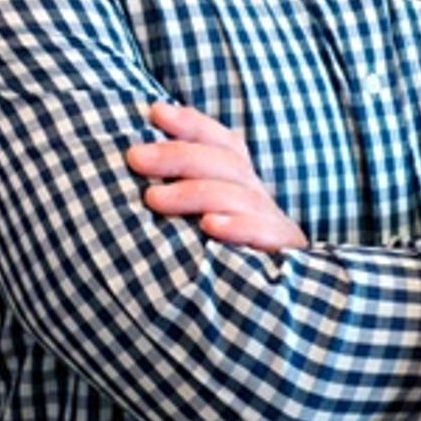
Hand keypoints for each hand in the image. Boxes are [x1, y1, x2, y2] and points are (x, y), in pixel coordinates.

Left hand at [125, 100, 308, 251]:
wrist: (285, 308)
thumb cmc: (228, 259)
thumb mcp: (208, 220)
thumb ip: (185, 194)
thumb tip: (137, 164)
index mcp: (242, 183)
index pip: (221, 142)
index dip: (191, 124)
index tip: (154, 112)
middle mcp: (257, 197)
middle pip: (224, 163)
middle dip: (177, 155)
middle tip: (135, 157)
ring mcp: (272, 223)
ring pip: (238, 195)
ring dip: (193, 192)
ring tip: (153, 198)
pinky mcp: (282, 251)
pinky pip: (262, 234)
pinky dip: (237, 227)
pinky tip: (210, 227)